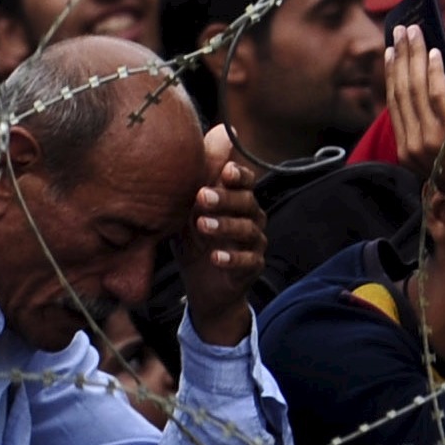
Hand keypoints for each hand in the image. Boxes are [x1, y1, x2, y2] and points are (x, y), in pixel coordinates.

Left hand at [185, 126, 265, 345]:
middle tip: (202, 196)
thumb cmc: (197, 244)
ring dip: (225, 226)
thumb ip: (193, 188)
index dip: (239, 175)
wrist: (205, 290)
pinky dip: (232, 258)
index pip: (246, 182)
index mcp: (238, 202)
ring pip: (248, 230)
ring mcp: (254, 244)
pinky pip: (248, 261)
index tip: (224, 170)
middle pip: (247, 202)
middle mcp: (252, 219)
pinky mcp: (252, 268)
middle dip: (225, 198)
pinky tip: (216, 257)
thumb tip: (191, 154)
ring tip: (202, 225)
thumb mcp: (190, 215)